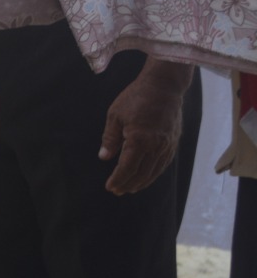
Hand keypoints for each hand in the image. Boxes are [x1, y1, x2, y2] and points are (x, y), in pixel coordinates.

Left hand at [98, 65, 187, 194]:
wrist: (164, 87)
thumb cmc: (136, 98)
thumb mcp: (115, 115)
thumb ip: (110, 138)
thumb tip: (104, 158)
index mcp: (139, 140)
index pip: (127, 167)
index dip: (118, 179)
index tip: (110, 188)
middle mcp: (156, 146)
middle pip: (142, 173)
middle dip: (128, 184)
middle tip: (118, 191)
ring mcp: (167, 146)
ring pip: (154, 171)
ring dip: (142, 182)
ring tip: (131, 188)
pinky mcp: (173, 143)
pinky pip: (163, 164)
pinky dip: (154, 173)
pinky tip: (147, 176)